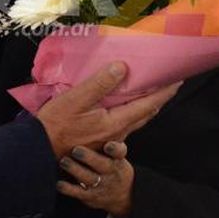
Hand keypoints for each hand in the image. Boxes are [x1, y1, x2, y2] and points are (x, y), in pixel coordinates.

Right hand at [35, 62, 179, 157]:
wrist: (40, 150)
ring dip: (148, 106)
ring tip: (153, 92)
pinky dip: (134, 112)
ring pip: (136, 121)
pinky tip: (128, 106)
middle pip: (146, 114)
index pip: (148, 105)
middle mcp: (118, 133)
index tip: (178, 79)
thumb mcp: (76, 99)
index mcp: (115, 122)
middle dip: (160, 99)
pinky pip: (125, 124)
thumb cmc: (56, 124)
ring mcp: (110, 139)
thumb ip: (100, 84)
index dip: (164, 92)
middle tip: (170, 84)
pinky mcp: (101, 141)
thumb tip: (122, 67)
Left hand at [57, 140, 133, 216]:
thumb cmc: (112, 163)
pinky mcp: (89, 196)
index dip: (115, 149)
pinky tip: (58, 182)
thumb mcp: (117, 152)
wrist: (120, 193)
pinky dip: (68, 188)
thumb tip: (106, 105)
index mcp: (117, 158)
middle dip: (89, 157)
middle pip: (102, 164)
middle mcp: (110, 171)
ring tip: (64, 161)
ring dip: (75, 170)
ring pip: (88, 178)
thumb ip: (110, 134)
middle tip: (76, 150)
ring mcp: (100, 184)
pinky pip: (78, 193)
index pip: (119, 152)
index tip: (108, 145)